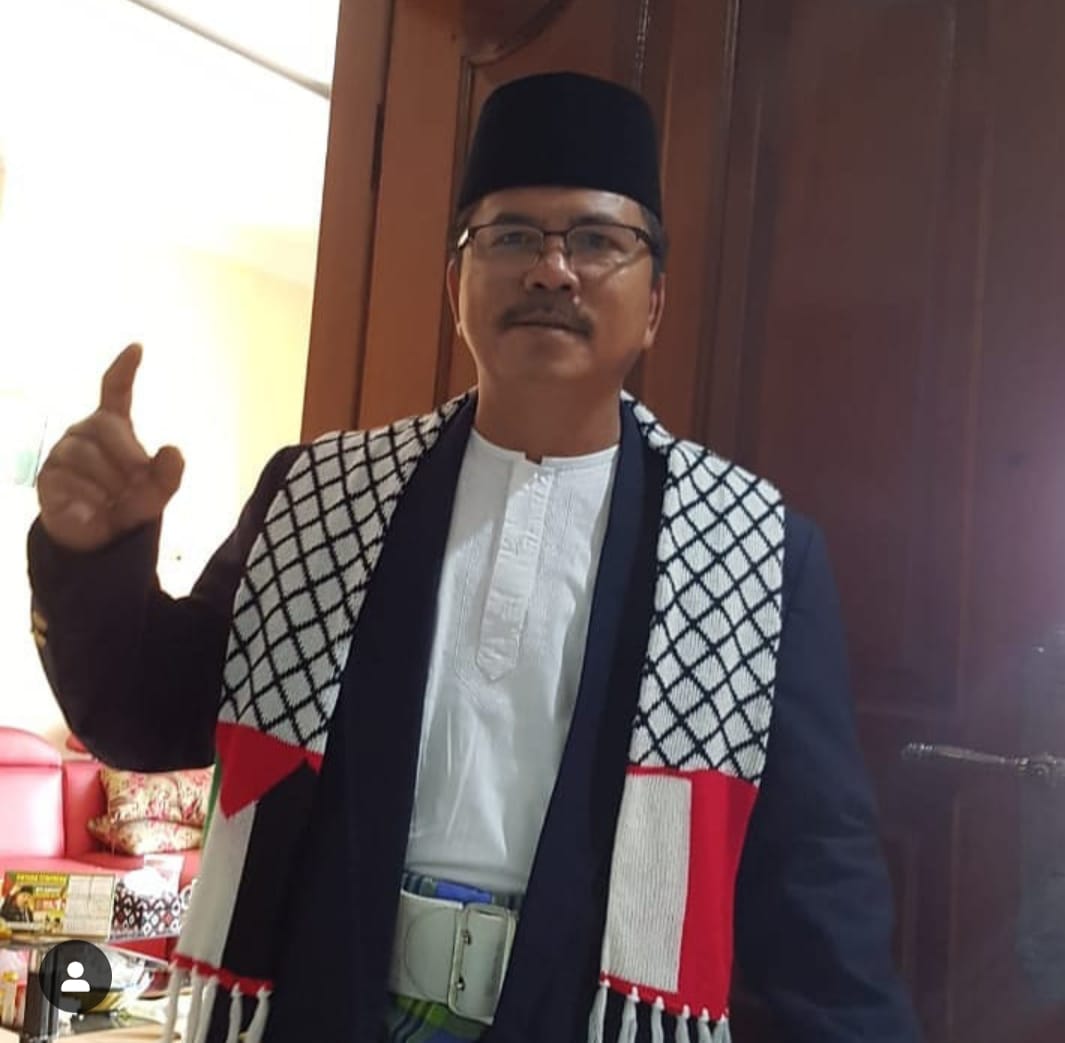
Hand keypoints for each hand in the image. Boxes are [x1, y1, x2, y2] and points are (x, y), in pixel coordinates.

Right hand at [36, 344, 184, 551]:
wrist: (100, 539)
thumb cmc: (128, 503)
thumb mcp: (157, 492)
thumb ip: (169, 473)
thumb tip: (173, 450)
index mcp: (113, 427)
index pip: (115, 391)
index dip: (124, 370)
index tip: (137, 348)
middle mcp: (84, 432)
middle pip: (108, 431)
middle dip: (129, 462)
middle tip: (135, 486)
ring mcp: (62, 452)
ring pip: (90, 460)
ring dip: (111, 488)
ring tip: (112, 503)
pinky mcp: (47, 477)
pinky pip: (74, 485)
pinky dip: (91, 504)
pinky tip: (93, 512)